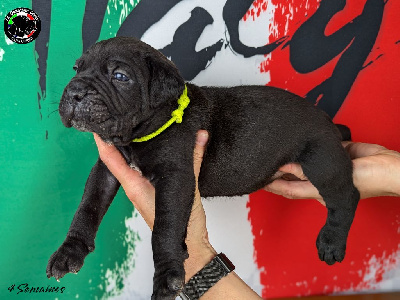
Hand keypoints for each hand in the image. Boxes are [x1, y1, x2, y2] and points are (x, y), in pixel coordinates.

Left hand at [93, 130, 216, 280]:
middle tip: (114, 119)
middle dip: (115, 140)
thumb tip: (201, 135)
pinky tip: (146, 145)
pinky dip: (140, 156)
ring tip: (126, 126)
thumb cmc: (184, 223)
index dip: (104, 142)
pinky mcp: (148, 191)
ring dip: (126, 147)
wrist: (189, 246)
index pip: (112, 160)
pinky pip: (139, 168)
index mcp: (136, 186)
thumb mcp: (189, 187)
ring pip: (127, 163)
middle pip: (116, 159)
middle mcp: (134, 187)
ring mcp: (140, 190)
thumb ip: (195, 160)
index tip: (98, 126)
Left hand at [265, 142, 399, 203]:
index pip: (290, 188)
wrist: (392, 166)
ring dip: (291, 156)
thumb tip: (285, 166)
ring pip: (303, 160)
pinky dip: (306, 145)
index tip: (259, 180)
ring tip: (274, 149)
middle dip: (277, 171)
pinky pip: (317, 148)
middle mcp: (319, 179)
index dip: (273, 185)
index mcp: (318, 190)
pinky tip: (297, 139)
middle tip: (261, 163)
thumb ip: (309, 172)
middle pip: (293, 175)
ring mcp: (327, 165)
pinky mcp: (335, 152)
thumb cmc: (370, 179)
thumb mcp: (336, 178)